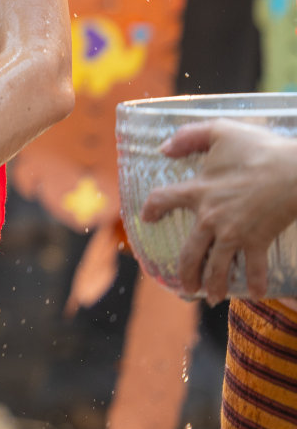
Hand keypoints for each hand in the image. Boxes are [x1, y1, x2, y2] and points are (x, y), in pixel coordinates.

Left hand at [140, 119, 296, 301]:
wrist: (294, 170)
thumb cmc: (259, 148)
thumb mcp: (219, 131)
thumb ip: (188, 136)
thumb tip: (163, 149)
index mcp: (197, 191)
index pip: (161, 200)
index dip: (151, 209)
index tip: (147, 218)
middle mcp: (210, 217)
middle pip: (189, 252)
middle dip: (186, 272)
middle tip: (185, 286)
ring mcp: (233, 232)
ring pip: (216, 267)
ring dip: (213, 285)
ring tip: (212, 297)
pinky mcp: (258, 240)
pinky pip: (254, 268)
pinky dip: (256, 284)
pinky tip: (257, 295)